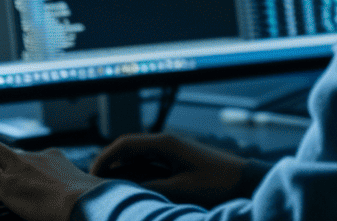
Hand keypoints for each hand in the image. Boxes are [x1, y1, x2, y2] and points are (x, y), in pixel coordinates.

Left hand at [0, 143, 105, 220]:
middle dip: (4, 161)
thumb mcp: (81, 186)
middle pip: (13, 151)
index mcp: (54, 158)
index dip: (26, 165)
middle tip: (0, 176)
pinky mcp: (7, 183)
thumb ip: (75, 185)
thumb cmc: (85, 199)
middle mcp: (36, 157)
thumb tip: (85, 193)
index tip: (25, 177)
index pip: (35, 156)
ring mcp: (20, 168)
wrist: (82, 202)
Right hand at [90, 133, 253, 208]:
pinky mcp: (179, 164)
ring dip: (123, 175)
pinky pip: (150, 169)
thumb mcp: (181, 191)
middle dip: (109, 168)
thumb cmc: (218, 184)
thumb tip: (125, 192)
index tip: (89, 175)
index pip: (124, 144)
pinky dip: (138, 179)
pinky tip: (132, 193)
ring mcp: (173, 153)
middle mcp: (167, 144)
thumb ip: (151, 190)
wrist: (247, 182)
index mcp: (165, 143)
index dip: (103, 158)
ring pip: (138, 162)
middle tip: (93, 187)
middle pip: (128, 152)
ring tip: (108, 192)